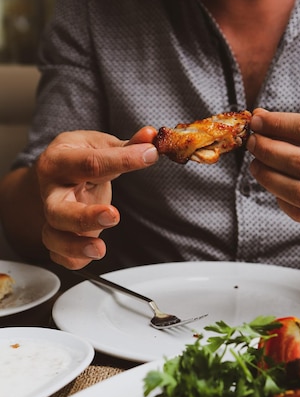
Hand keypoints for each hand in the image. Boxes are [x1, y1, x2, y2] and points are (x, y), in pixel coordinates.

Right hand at [36, 127, 157, 268]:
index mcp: (60, 160)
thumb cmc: (80, 158)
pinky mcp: (57, 234)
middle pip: (58, 209)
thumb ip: (128, 145)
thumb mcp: (102, 146)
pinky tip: (91, 256)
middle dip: (84, 216)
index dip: (123, 160)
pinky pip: (58, 254)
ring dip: (75, 245)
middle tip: (113, 216)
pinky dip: (73, 258)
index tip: (149, 156)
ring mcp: (52, 214)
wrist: (57, 173)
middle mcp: (50, 190)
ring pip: (53, 235)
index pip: (90, 163)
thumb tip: (151, 137)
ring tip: (99, 249)